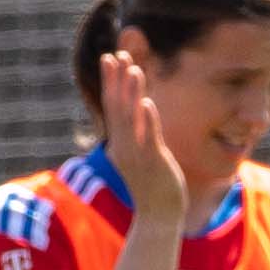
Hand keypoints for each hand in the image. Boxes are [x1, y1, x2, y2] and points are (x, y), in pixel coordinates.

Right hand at [95, 47, 187, 229]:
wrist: (159, 216)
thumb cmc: (153, 186)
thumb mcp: (140, 156)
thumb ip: (137, 134)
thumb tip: (136, 112)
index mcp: (119, 143)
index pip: (113, 106)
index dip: (111, 81)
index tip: (110, 57)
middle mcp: (123, 146)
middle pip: (117, 107)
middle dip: (116, 80)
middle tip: (115, 53)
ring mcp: (137, 154)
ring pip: (131, 118)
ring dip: (131, 92)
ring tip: (134, 68)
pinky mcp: (153, 163)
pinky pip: (148, 137)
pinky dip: (146, 120)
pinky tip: (146, 102)